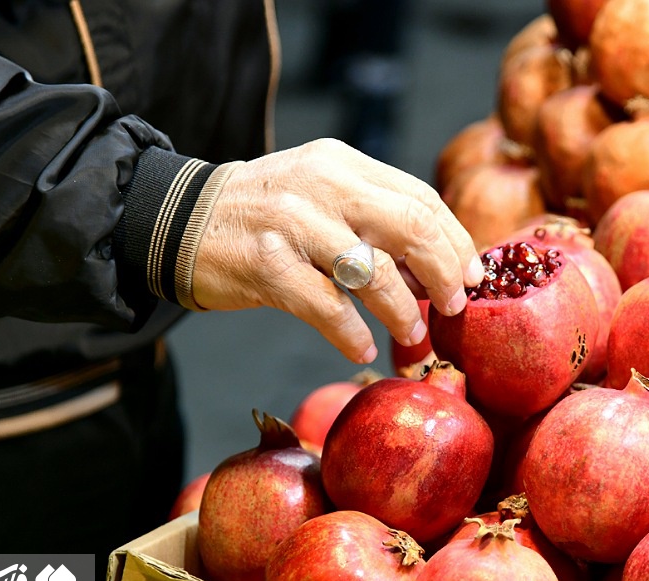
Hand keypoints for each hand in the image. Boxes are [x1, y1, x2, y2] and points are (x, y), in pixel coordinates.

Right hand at [192, 138, 484, 362]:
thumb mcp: (319, 193)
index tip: (471, 276)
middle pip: (410, 226)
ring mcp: (292, 223)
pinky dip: (351, 334)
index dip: (454, 241)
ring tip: (411, 335)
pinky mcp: (266, 264)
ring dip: (401, 312)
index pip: (420, 198)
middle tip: (453, 306)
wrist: (178, 219)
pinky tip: (362, 348)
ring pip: (372, 272)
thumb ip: (372, 217)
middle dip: (443, 272)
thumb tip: (435, 269)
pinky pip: (326, 307)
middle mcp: (322, 185)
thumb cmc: (263, 214)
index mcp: (342, 163)